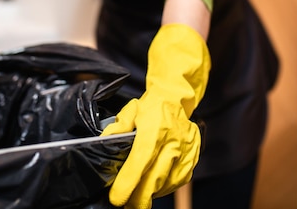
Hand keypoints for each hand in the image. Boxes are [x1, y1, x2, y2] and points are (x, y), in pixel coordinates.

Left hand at [101, 23, 210, 208]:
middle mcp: (173, 143)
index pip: (140, 162)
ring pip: (167, 184)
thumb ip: (118, 127)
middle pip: (154, 179)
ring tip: (137, 198)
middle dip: (138, 198)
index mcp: (155, 130)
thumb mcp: (131, 111)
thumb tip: (103, 141)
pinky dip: (165, 188)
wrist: (176, 99)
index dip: (128, 184)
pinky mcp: (193, 159)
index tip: (117, 198)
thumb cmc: (152, 107)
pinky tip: (154, 188)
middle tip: (126, 205)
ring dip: (151, 194)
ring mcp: (186, 152)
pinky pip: (179, 181)